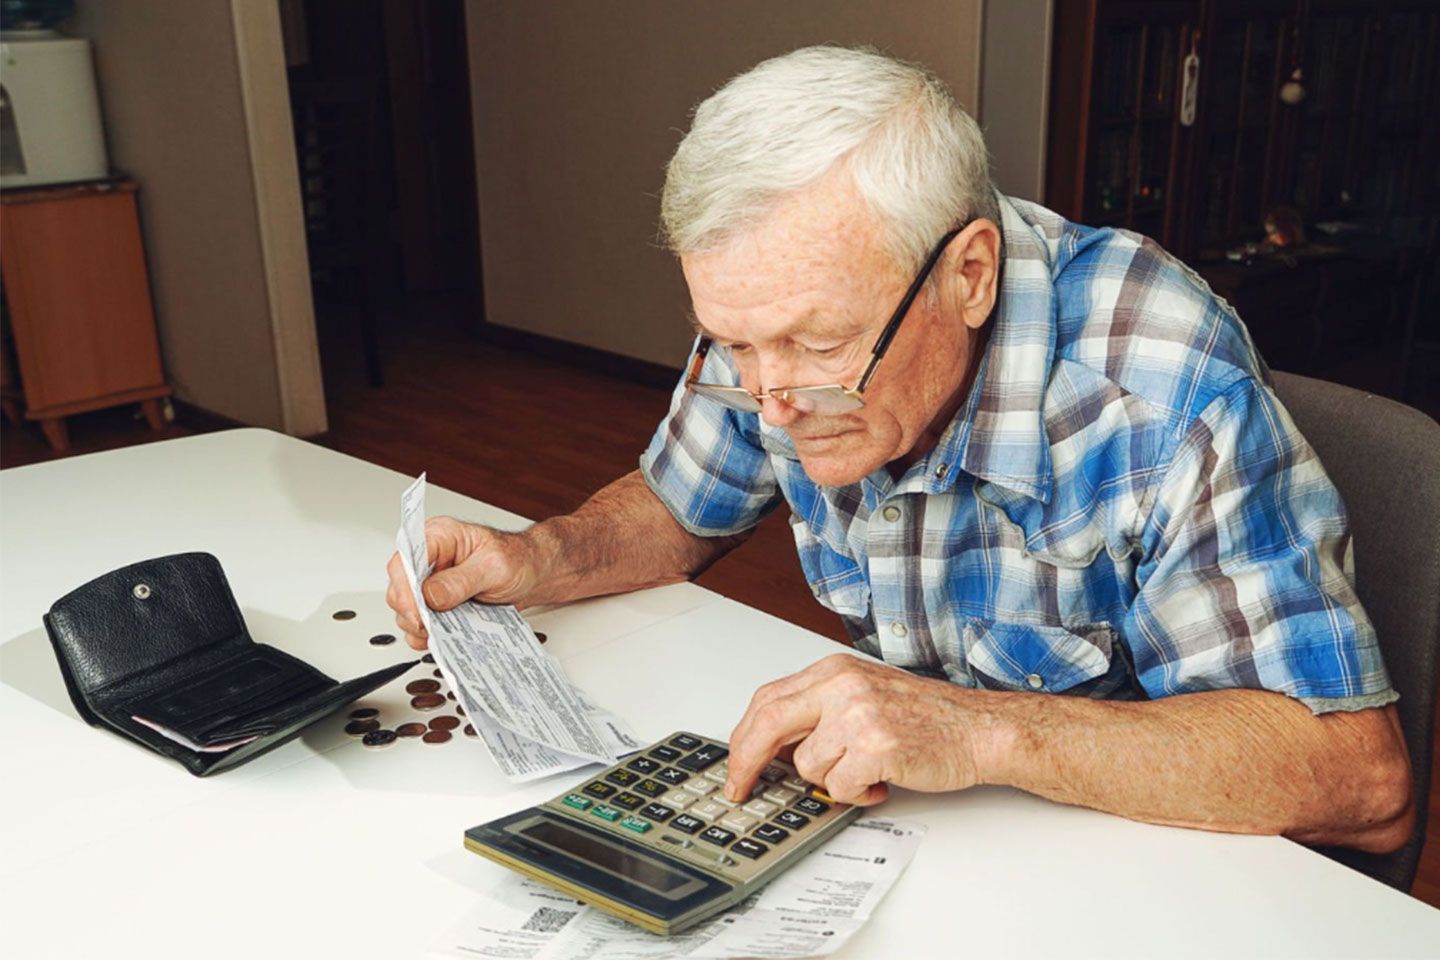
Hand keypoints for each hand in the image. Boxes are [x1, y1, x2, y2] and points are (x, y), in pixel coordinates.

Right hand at [384, 517, 532, 649]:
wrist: (530, 574)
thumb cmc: (516, 559)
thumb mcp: (494, 567)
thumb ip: (462, 580)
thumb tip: (432, 595)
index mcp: (438, 537)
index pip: (406, 560)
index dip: (405, 588)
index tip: (418, 612)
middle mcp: (429, 559)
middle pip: (399, 588)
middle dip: (413, 612)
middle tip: (432, 627)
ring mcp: (429, 582)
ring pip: (405, 610)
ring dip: (421, 626)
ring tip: (446, 630)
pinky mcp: (434, 603)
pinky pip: (418, 625)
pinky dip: (428, 636)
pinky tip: (446, 636)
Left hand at [725, 654, 983, 805]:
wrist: (978, 729)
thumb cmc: (927, 715)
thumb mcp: (863, 693)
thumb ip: (818, 709)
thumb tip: (771, 746)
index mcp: (834, 670)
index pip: (768, 700)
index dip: (743, 736)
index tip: (735, 764)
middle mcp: (842, 685)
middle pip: (768, 724)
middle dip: (746, 763)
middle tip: (742, 789)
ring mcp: (858, 715)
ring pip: (807, 766)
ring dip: (832, 779)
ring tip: (864, 770)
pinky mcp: (875, 747)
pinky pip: (839, 787)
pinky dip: (857, 795)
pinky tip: (881, 781)